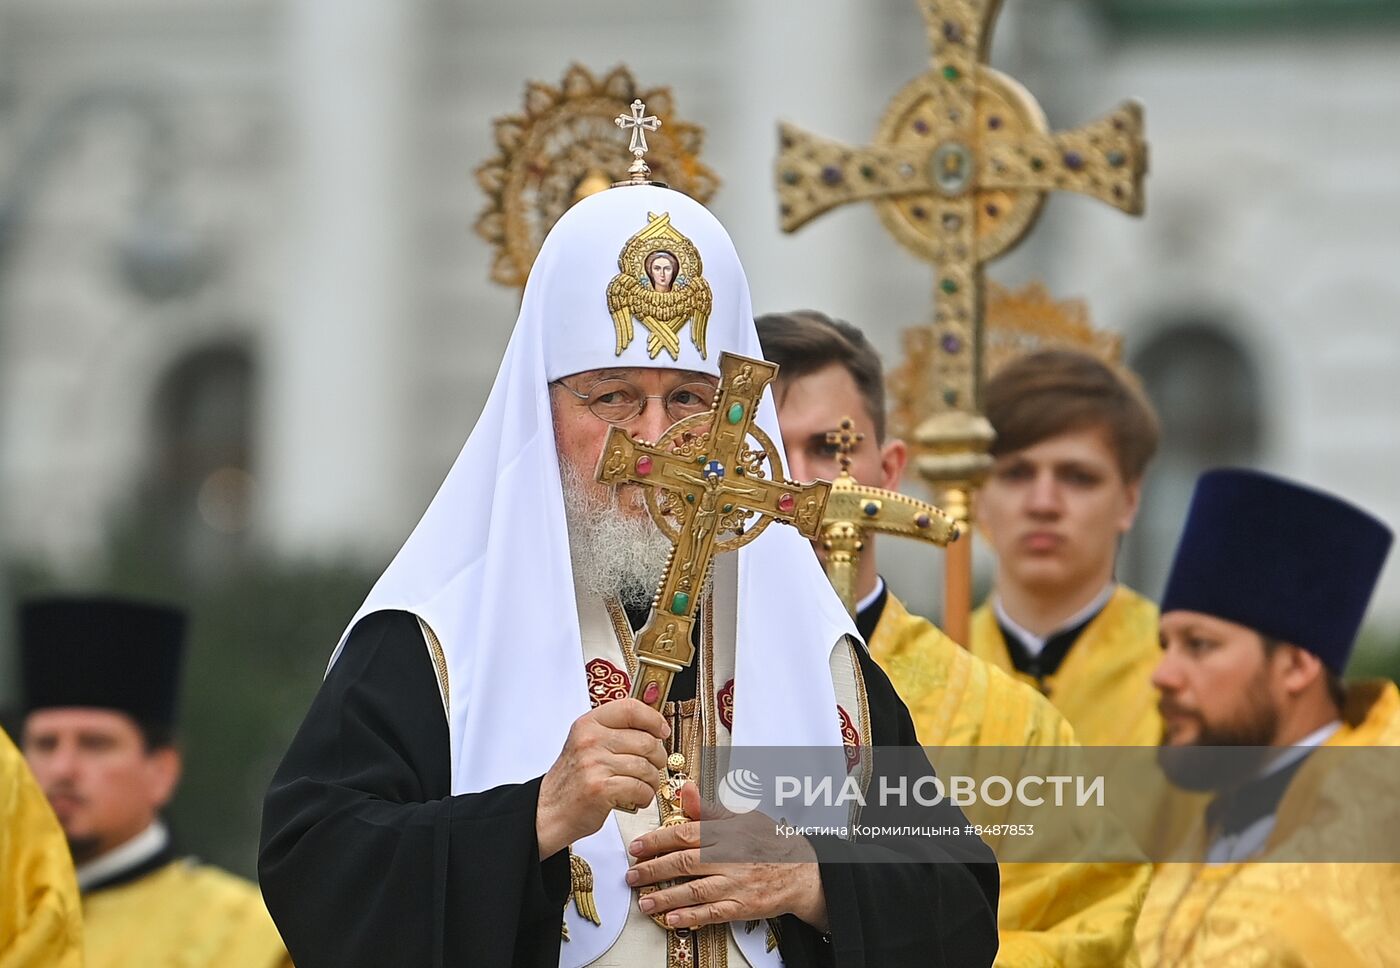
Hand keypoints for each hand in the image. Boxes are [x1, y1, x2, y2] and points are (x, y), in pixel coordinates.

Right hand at [536, 698, 669, 858]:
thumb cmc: (573, 779)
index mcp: (588, 723)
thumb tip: (655, 724)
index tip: (662, 731)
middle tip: (655, 766)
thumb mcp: (587, 744)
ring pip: (646, 767)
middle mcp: (590, 740)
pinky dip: (646, 796)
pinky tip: (638, 798)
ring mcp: (594, 764)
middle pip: (645, 741)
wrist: (548, 811)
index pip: (630, 708)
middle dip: (658, 757)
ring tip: (645, 785)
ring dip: (653, 780)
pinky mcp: (600, 789)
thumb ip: (615, 731)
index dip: (653, 719)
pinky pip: (640, 788)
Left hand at [625, 783, 828, 931]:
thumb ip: (708, 809)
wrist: (803, 871)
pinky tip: (671, 917)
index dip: (658, 841)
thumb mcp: (742, 817)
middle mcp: (729, 858)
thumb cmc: (770, 841)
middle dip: (653, 870)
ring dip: (665, 896)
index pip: (685, 834)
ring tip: (644, 900)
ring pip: (694, 890)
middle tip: (632, 875)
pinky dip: (690, 916)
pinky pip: (711, 912)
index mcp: (726, 833)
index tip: (638, 847)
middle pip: (684, 863)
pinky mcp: (742, 906)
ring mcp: (735, 883)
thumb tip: (684, 790)